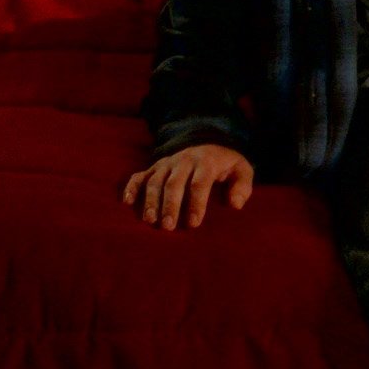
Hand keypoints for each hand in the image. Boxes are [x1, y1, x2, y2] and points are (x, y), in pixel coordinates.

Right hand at [122, 143, 253, 230]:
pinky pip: (139, 175)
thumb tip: (235, 205)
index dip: (196, 203)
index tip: (193, 223)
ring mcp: (167, 163)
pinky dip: (131, 187)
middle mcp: (184, 160)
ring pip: (155, 180)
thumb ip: (243, 186)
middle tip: (167, 226)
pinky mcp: (154, 167)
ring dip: (150, 200)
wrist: (208, 142)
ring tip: (149, 220)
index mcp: (206, 161)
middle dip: (170, 205)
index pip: (200, 182)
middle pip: (174, 183)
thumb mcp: (242, 170)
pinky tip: (126, 202)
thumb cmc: (226, 164)